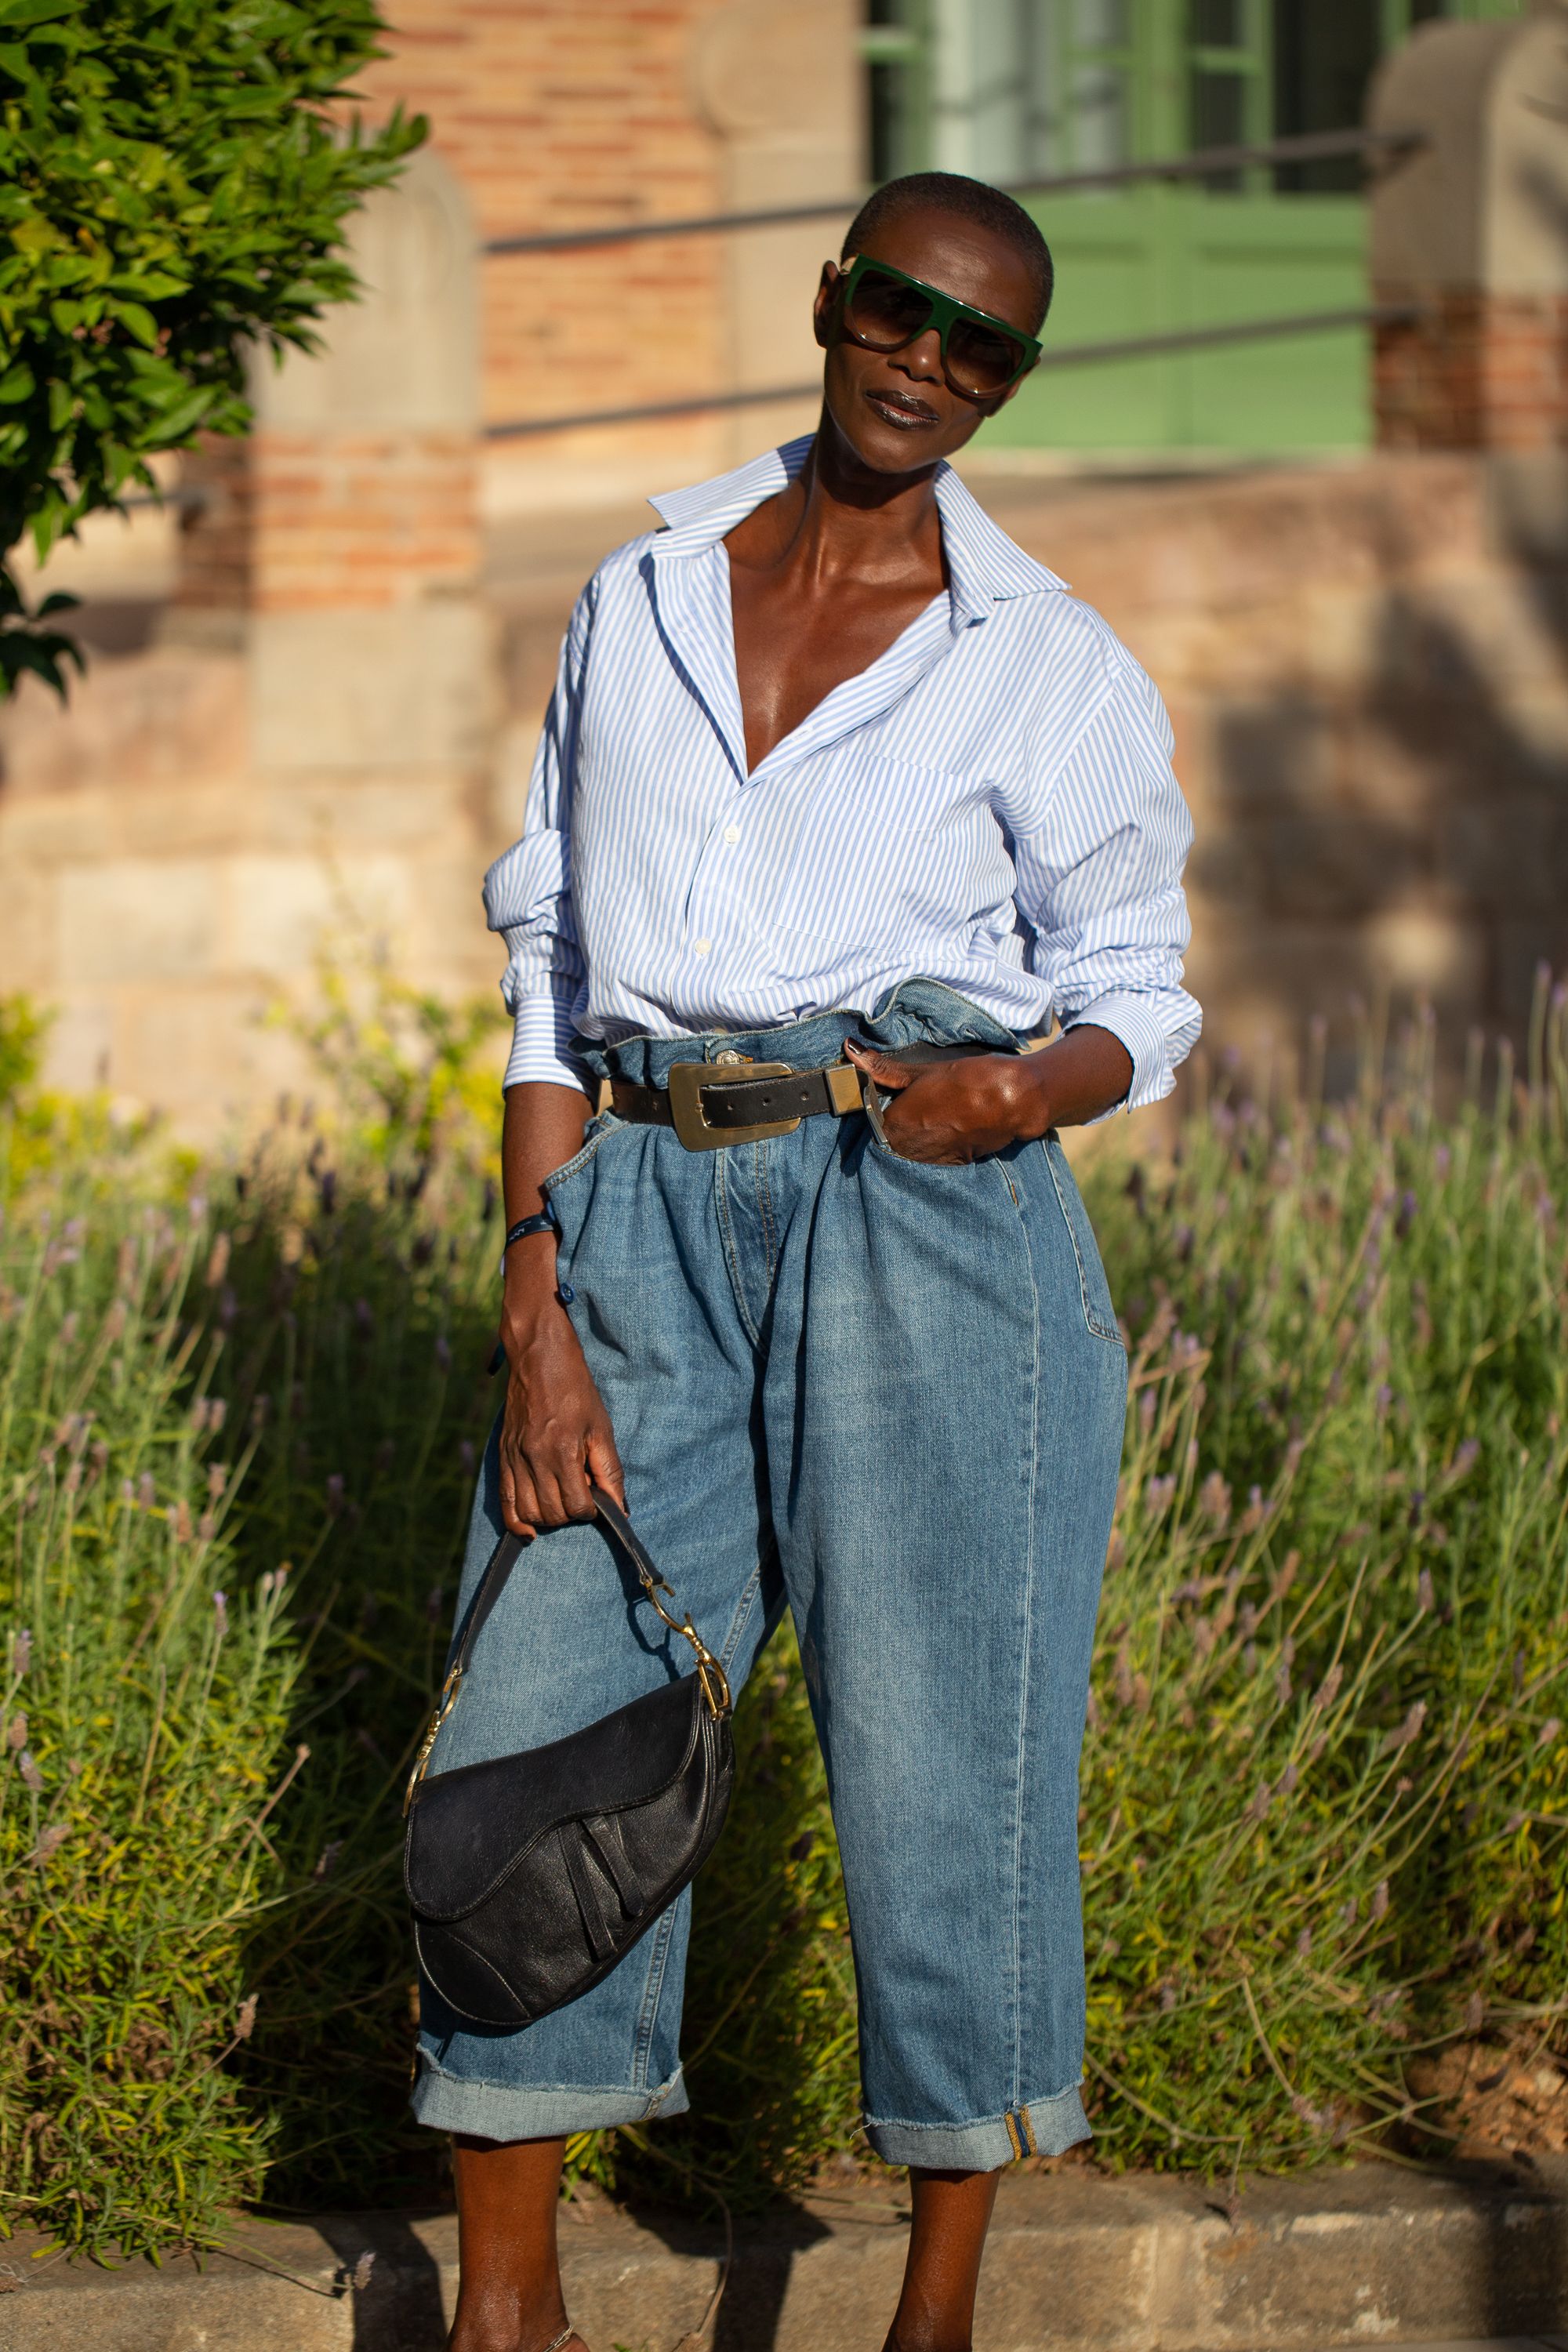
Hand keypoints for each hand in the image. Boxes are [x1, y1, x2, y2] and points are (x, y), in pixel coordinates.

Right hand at [495, 1247, 623, 1538]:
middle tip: (580, 1494)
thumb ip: (610, 1469)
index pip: (576, 1506)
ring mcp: (514, 1458)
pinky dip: (516, 1522)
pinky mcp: (502, 1456)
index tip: (596, 1496)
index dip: (591, 1509)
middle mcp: (534, 1459)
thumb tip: (620, 1506)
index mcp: (562, 1451)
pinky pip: (504, 1502)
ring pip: (528, 1513)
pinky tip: (528, 1531)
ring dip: (548, 1518)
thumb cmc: (575, 1390)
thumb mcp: (601, 1426)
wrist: (539, 1359)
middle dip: (570, 1513)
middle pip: (552, 1514)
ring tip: (561, 1500)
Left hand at [844, 1043, 1047, 1164]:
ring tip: (933, 1117)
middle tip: (915, 1105)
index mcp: (895, 1125)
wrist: (1012, 1100)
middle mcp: (907, 1149)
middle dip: (896, 1124)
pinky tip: (946, 1128)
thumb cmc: (967, 1080)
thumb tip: (850, 1048)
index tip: (892, 1097)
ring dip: (914, 1138)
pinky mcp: (951, 1165)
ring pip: (909, 1151)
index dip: (880, 1108)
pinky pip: (931, 1158)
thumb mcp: (922, 1070)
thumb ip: (883, 1068)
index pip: (872, 1121)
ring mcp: (929, 1161)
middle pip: (889, 1139)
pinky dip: (933, 1146)